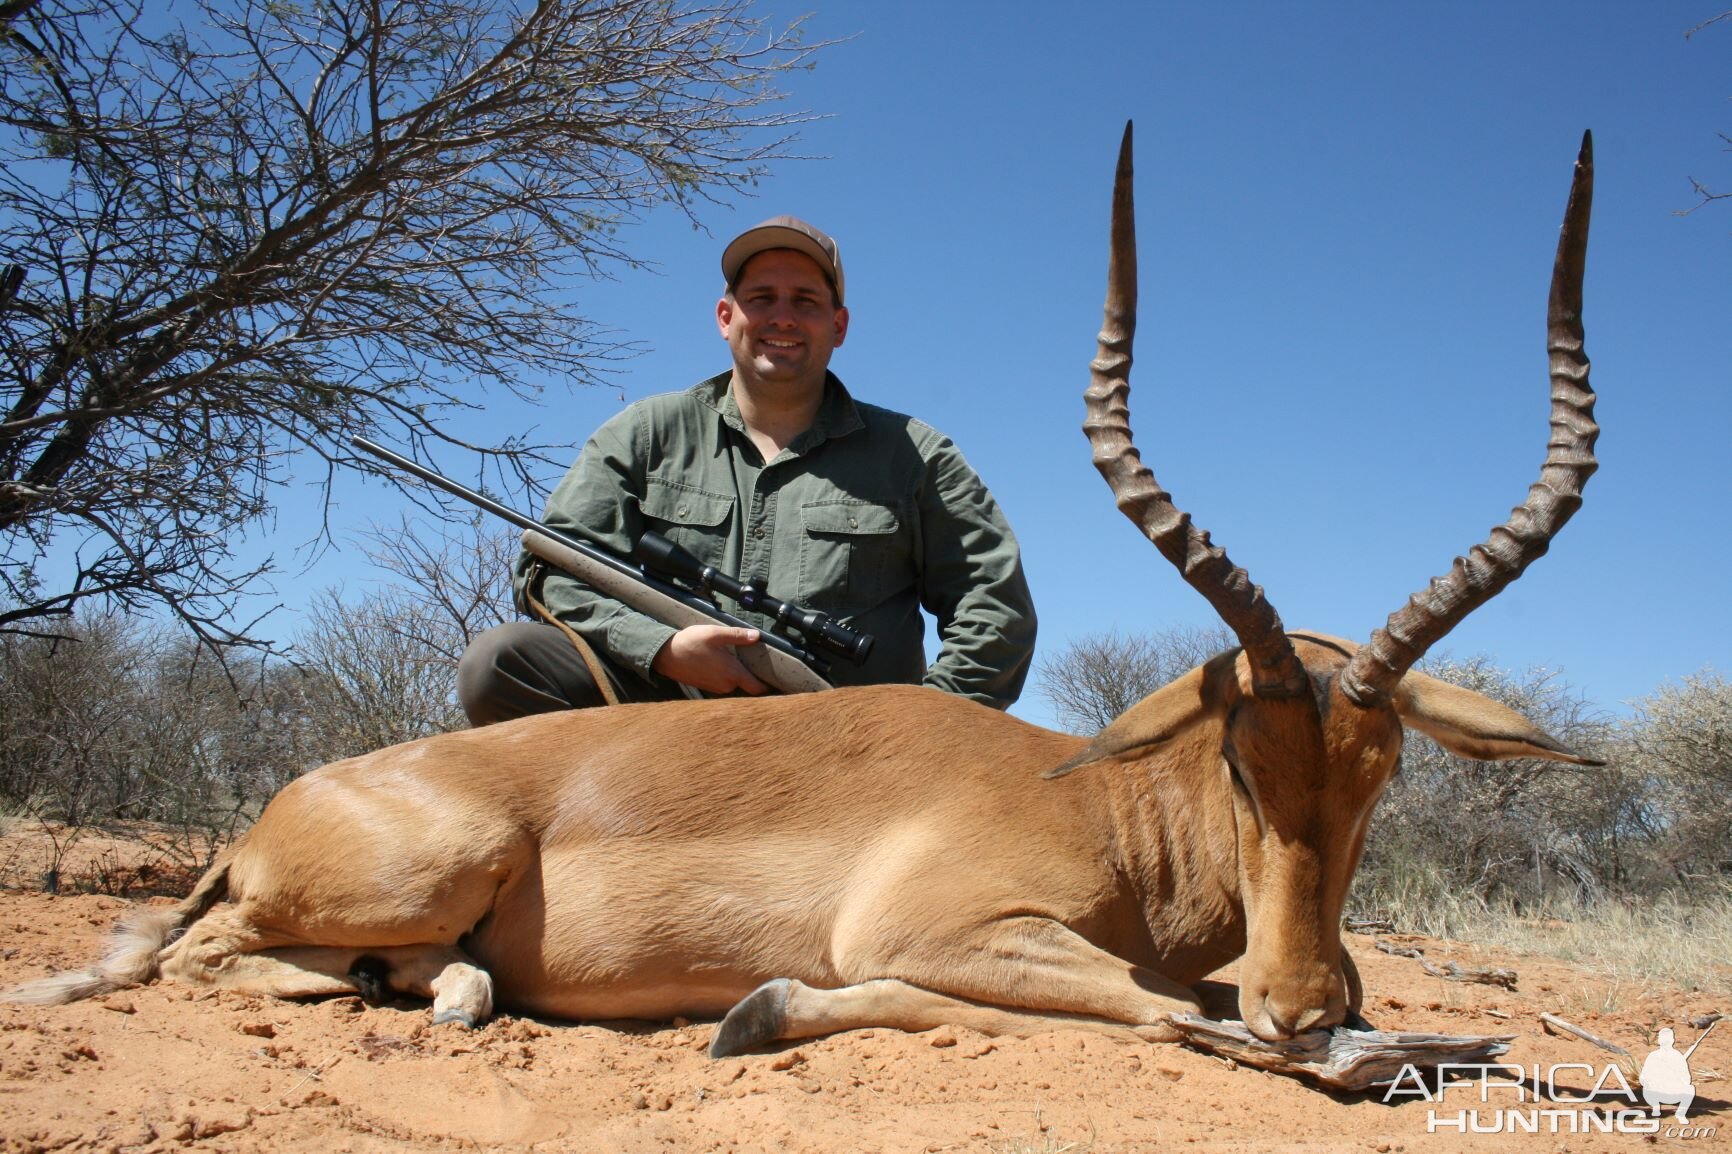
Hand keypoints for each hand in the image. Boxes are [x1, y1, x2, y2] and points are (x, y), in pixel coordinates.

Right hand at [651, 624, 769, 695]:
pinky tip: (721, 663)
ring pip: (734, 684)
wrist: (665, 655)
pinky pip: (723, 683)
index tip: (776, 680)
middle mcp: (725, 685)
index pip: (757, 688)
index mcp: (732, 673)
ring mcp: (715, 688)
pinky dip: (726, 676)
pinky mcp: (707, 686)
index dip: (767, 686)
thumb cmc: (690, 643)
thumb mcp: (715, 634)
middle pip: (747, 685)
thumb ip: (738, 636)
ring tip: (737, 659)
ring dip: (737, 675)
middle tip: (757, 662)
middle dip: (752, 676)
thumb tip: (757, 637)